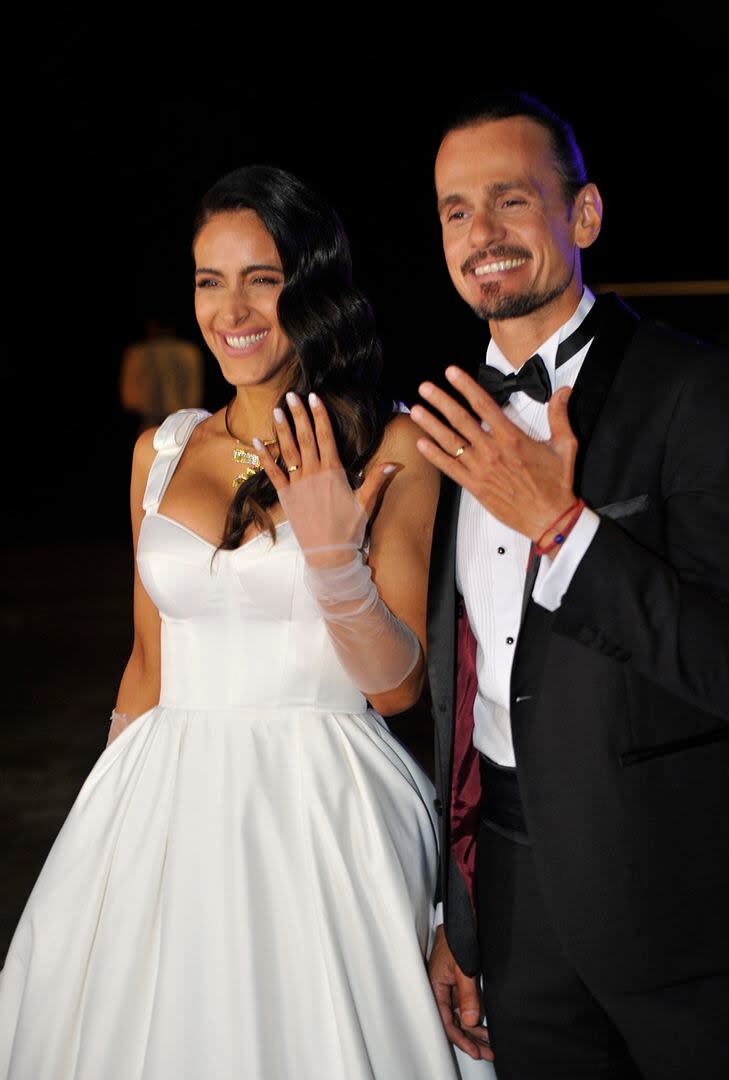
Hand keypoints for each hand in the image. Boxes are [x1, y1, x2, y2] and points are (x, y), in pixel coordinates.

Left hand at [253, 392, 395, 565]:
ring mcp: (298, 485)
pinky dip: (265, 457)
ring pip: (289, 451)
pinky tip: (258, 441)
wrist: (328, 554)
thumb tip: (395, 463)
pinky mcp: (286, 497)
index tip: (314, 397)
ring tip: (276, 409)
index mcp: (333, 472)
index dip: (319, 415)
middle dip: (299, 415)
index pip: (326, 436)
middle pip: (305, 438)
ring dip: (282, 429)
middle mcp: (313, 474)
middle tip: (292, 395)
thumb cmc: (350, 530)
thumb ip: (378, 479)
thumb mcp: (367, 503)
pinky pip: (273, 473)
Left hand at [411, 366, 577, 541]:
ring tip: (417, 410)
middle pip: (460, 419)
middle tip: (425, 388)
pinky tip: (421, 444)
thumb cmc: (556, 485)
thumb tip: (563, 392)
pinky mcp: (475, 486)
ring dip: (431, 424)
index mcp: (512, 438)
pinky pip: (450, 468)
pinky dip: (434, 456)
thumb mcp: (565, 445)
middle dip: (441, 401)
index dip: (465, 386)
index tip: (452, 373)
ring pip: (450, 442)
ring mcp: (481, 469)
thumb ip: (559, 416)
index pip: (483, 405)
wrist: (550, 519)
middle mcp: (492, 451)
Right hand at [428, 927, 493, 1061]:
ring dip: (474, 1029)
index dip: (460, 1038)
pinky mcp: (460, 982)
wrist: (462, 919)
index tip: (475, 1050)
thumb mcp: (462, 968)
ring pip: (462, 1015)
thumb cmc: (456, 938)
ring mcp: (451, 987)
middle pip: (454, 1022)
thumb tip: (470, 1021)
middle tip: (486, 1052)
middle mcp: (442, 990)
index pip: (446, 1021)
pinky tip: (485, 1025)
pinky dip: (476, 1016)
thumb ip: (467, 995)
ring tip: (489, 1043)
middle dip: (470, 1039)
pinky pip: (466, 1005)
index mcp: (435, 987)